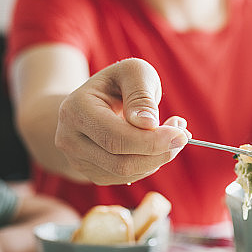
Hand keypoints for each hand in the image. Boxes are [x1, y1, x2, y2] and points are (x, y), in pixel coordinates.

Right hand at [55, 58, 189, 184]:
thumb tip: (149, 125)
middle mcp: (69, 139)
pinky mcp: (89, 173)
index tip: (181, 133)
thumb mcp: (133, 73)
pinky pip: (124, 178)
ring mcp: (77, 159)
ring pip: (125, 173)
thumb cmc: (117, 83)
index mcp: (76, 110)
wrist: (94, 100)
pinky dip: (147, 165)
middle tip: (182, 136)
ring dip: (157, 159)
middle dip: (159, 152)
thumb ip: (141, 94)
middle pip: (121, 162)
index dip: (152, 141)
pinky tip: (155, 147)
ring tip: (171, 136)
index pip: (116, 137)